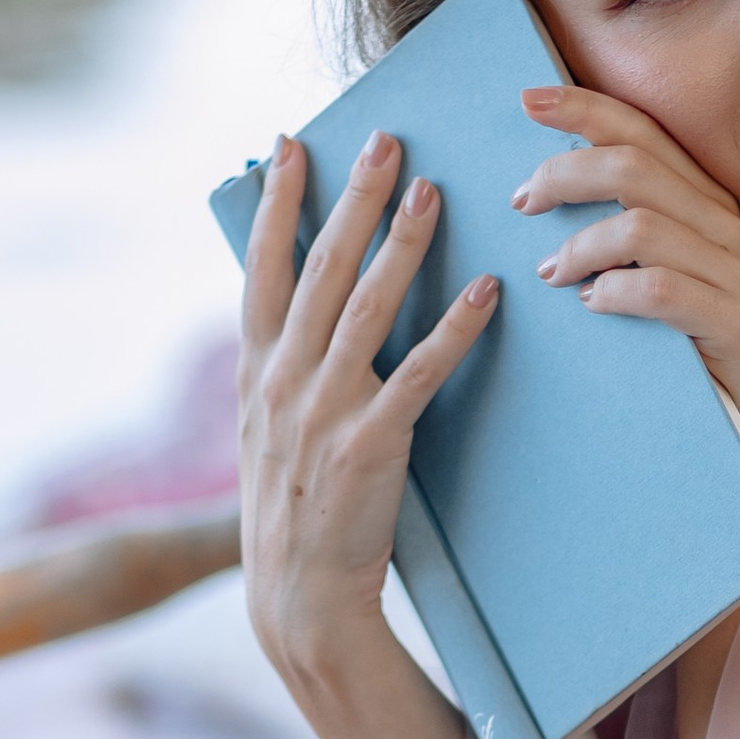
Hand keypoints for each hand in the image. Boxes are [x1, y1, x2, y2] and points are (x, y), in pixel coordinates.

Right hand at [238, 125, 499, 692]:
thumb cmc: (290, 511)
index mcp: (254, 371)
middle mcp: (281, 381)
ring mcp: (323, 412)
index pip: (260, 269)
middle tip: (385, 141)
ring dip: (400, 245)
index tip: (291, 145)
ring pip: (364, 308)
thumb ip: (279, 369)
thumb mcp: (264, 432)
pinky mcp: (370, 446)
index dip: (276, 205)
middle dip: (351, 199)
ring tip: (431, 191)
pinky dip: (453, 329)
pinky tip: (485, 292)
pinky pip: (418, 374)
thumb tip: (297, 312)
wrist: (298, 597)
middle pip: (317, 270)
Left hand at [513, 85, 739, 494]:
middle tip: (521, 204)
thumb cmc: (676, 344)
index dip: (585, 108)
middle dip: (566, 174)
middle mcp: (724, 226)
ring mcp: (737, 276)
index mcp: (701, 200)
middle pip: (636, 166)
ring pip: (644, 226)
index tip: (527, 100)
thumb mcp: (643, 271)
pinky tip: (592, 306)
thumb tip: (536, 183)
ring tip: (551, 274)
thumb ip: (610, 226)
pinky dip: (616, 293)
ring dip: (582, 245)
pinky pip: (663, 290)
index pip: (644, 131)